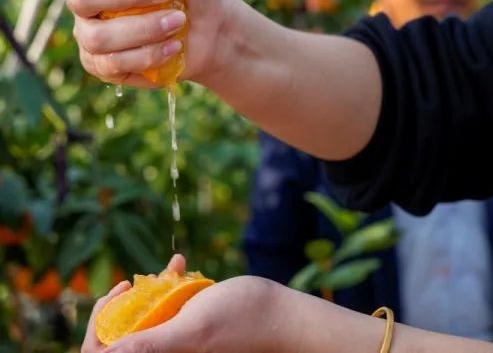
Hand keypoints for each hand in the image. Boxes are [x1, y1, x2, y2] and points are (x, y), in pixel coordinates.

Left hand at [82, 255, 284, 352]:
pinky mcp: (188, 323)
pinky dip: (169, 283)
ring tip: (167, 270)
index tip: (117, 296)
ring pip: (145, 316)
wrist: (277, 312)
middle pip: (122, 334)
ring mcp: (177, 338)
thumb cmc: (241, 321)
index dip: (101, 329)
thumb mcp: (193, 330)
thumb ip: (151, 345)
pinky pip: (167, 305)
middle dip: (126, 304)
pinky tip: (181, 264)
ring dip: (150, 289)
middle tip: (133, 282)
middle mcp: (168, 352)